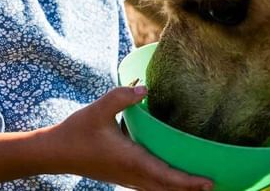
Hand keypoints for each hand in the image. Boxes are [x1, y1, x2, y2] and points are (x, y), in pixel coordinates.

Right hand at [49, 85, 212, 190]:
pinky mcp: (121, 177)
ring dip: (178, 190)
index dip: (188, 182)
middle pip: (167, 189)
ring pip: (158, 190)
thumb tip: (145, 88)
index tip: (209, 182)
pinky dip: (165, 187)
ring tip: (199, 186)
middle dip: (190, 189)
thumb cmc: (77, 132)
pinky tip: (169, 180)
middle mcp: (132, 174)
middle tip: (214, 186)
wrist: (55, 152)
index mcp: (131, 160)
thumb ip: (121, 97)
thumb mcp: (98, 109)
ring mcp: (126, 178)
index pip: (166, 176)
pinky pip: (149, 187)